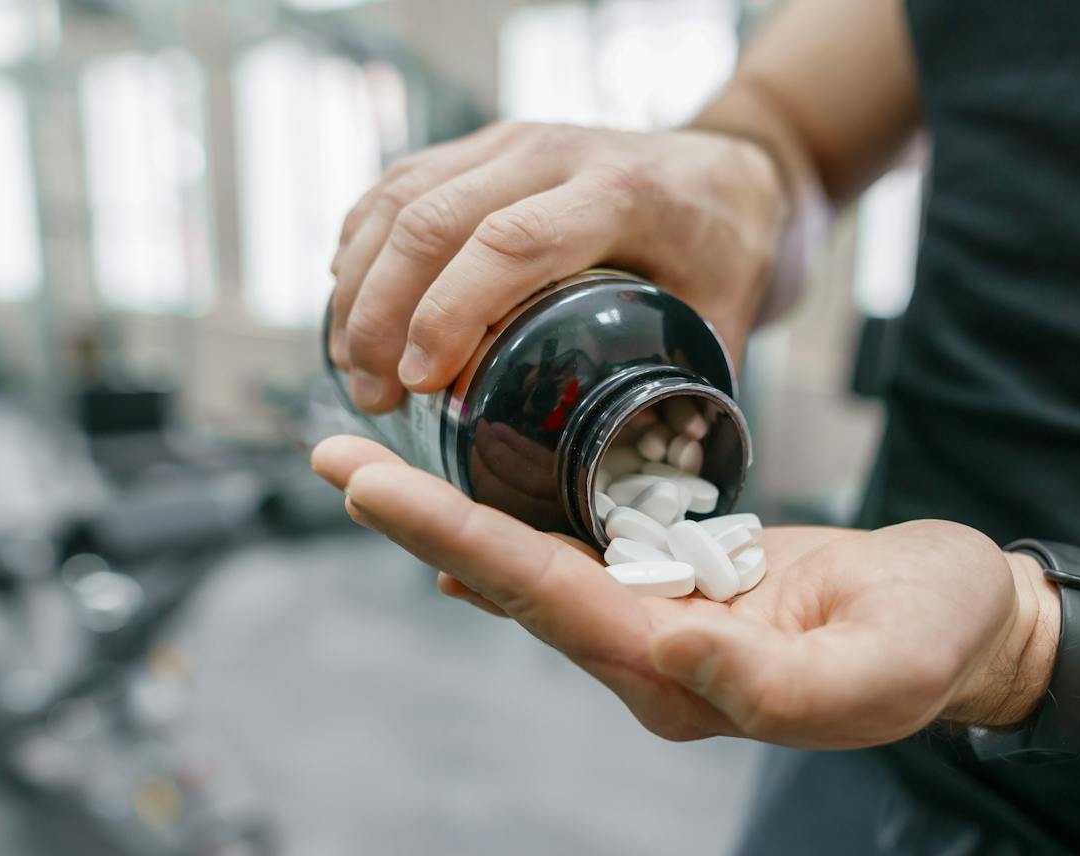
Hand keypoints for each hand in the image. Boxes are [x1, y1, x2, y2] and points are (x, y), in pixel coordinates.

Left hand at [312, 436, 1056, 745]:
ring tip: (372, 469)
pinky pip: (579, 558)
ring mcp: (662, 625)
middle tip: (334, 459)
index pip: (548, 601)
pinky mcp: (681, 588)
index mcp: (686, 679)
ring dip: (451, 517)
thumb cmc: (934, 640)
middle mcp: (652, 659)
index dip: (457, 540)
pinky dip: (512, 529)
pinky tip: (462, 515)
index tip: (378, 489)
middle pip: (514, 582)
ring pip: (535, 567)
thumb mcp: (876, 667)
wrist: (968, 627)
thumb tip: (666, 650)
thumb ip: (771, 680)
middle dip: (422, 520)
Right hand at [328, 122, 785, 413]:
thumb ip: (688, 397)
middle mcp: (555, 153)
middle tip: (371, 395)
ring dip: (360, 284)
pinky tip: (350, 306)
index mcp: (620, 193)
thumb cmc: (725, 252)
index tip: (417, 383)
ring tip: (353, 367)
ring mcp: (511, 141)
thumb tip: (645, 490)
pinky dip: (362, 246)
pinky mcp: (484, 146)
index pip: (511, 243)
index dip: (450, 312)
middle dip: (383, 311)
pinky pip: (398, 185)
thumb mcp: (727, 321)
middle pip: (435, 217)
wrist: (729, 168)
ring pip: (401, 197)